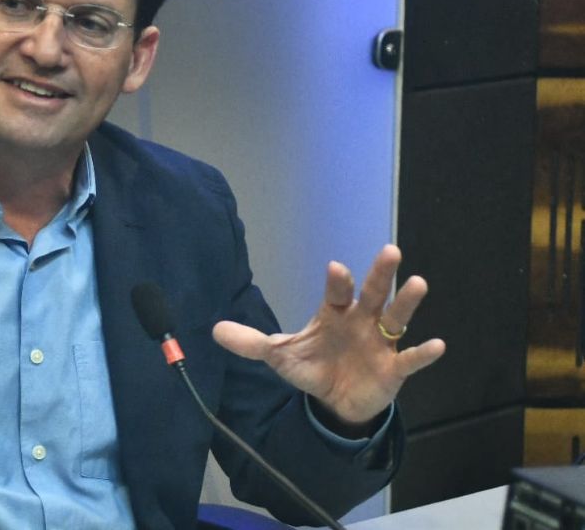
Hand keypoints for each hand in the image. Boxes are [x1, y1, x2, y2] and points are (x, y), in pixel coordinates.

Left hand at [212, 244, 444, 426]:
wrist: (335, 401)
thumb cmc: (313, 366)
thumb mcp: (281, 356)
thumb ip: (252, 343)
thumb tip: (214, 330)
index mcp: (334, 312)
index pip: (337, 292)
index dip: (338, 281)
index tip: (337, 268)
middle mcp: (361, 320)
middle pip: (374, 293)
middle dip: (381, 274)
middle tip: (390, 250)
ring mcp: (380, 342)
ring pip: (397, 318)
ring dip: (407, 302)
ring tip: (418, 283)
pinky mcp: (394, 369)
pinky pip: (411, 358)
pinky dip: (423, 353)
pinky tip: (437, 344)